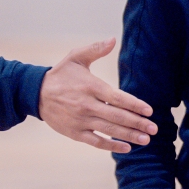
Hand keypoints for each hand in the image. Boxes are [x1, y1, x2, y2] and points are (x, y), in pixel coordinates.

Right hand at [38, 38, 157, 152]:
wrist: (35, 93)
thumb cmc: (60, 74)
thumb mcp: (76, 57)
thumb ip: (96, 49)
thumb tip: (113, 39)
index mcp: (91, 87)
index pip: (118, 97)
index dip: (135, 105)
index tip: (149, 111)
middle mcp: (87, 105)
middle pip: (118, 116)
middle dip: (138, 123)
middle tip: (154, 129)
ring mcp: (81, 120)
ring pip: (110, 130)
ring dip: (129, 136)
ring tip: (146, 140)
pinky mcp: (75, 132)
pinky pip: (96, 142)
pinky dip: (111, 146)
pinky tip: (126, 148)